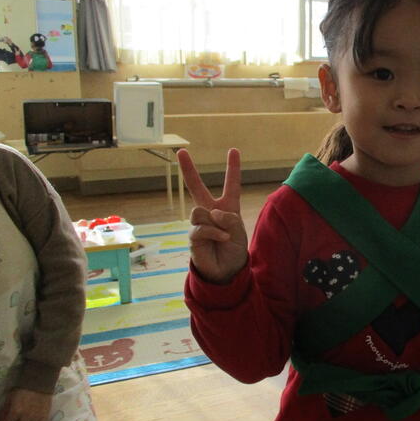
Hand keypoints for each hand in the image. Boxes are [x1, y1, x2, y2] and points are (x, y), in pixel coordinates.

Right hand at [177, 148, 248, 282]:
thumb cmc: (235, 249)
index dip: (233, 168)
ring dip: (215, 222)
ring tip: (224, 235)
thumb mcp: (239, 231)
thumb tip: (212, 212)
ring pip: (200, 210)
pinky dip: (214, 233)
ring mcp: (200, 223)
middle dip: (188, 169)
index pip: (231, 185)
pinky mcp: (193, 236)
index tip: (233, 150)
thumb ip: (229, 218)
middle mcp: (211, 211)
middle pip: (196, 187)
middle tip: (181, 151)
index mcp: (227, 207)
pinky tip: (222, 239)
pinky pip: (201, 227)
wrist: (227, 270)